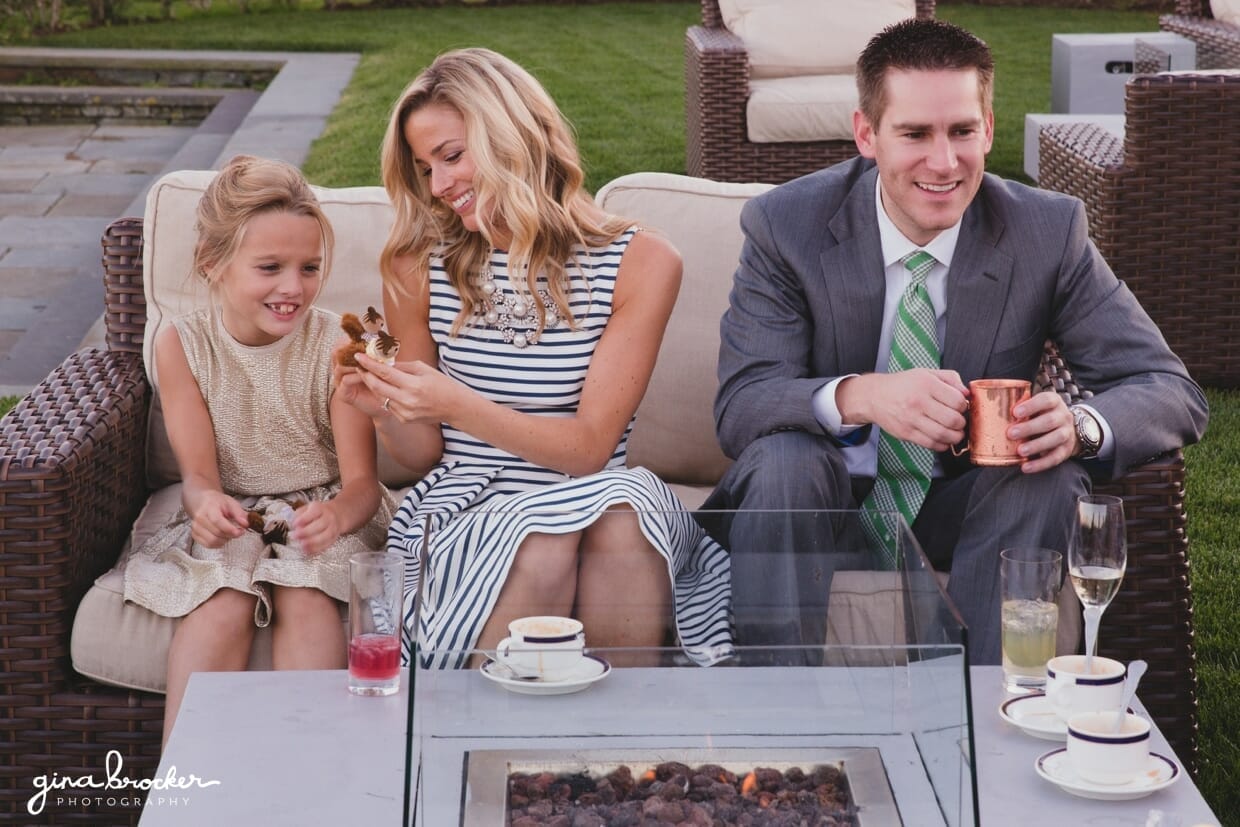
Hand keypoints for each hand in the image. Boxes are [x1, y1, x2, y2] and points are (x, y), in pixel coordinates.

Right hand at [189, 490, 248, 547]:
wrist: (204, 502)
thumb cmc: (219, 503)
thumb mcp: (232, 503)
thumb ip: (240, 513)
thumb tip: (246, 524)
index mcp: (209, 508)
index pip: (217, 521)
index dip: (230, 529)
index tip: (241, 531)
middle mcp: (199, 519)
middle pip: (216, 533)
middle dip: (231, 535)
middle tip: (239, 531)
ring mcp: (195, 528)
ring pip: (212, 541)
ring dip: (225, 540)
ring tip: (230, 533)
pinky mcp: (195, 535)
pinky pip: (208, 545)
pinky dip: (218, 544)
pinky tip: (223, 537)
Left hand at [290, 500, 341, 555]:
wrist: (336, 515)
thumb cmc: (317, 513)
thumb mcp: (307, 509)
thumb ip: (299, 515)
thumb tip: (294, 524)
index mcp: (320, 508)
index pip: (314, 512)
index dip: (304, 519)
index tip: (295, 524)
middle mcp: (329, 517)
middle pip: (320, 524)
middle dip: (307, 531)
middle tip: (296, 536)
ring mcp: (333, 528)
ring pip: (325, 536)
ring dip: (313, 542)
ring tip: (302, 545)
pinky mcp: (333, 538)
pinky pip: (326, 545)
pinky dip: (316, 549)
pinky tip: (307, 550)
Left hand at [355, 352, 458, 424]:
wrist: (455, 407)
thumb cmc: (442, 384)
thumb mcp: (424, 369)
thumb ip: (403, 366)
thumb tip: (384, 362)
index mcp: (413, 385)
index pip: (385, 373)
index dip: (369, 364)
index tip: (358, 356)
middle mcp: (407, 400)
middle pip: (377, 386)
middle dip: (366, 375)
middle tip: (360, 367)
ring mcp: (405, 412)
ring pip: (381, 397)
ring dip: (376, 386)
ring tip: (375, 377)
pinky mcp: (404, 419)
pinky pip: (389, 406)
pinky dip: (387, 397)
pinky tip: (393, 391)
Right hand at [841, 368, 968, 451]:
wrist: (874, 396)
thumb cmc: (903, 385)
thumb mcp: (926, 373)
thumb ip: (950, 379)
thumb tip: (967, 393)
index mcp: (926, 384)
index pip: (957, 400)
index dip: (964, 406)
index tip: (960, 407)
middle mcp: (918, 401)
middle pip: (953, 419)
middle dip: (961, 423)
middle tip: (959, 421)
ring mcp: (911, 419)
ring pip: (943, 434)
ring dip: (955, 436)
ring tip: (955, 433)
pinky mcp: (906, 433)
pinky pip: (930, 444)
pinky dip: (942, 445)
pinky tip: (943, 439)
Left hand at [1008, 391, 1077, 473]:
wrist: (1067, 429)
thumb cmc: (1040, 415)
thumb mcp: (1034, 407)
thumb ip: (1017, 407)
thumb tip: (980, 404)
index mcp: (1053, 402)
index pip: (1046, 400)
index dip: (1031, 406)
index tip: (1015, 412)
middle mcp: (1063, 416)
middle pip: (1049, 421)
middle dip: (1030, 428)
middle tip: (1011, 434)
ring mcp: (1067, 434)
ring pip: (1055, 439)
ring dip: (1036, 446)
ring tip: (1020, 451)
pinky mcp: (1066, 450)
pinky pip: (1055, 458)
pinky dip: (1040, 464)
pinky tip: (1025, 467)